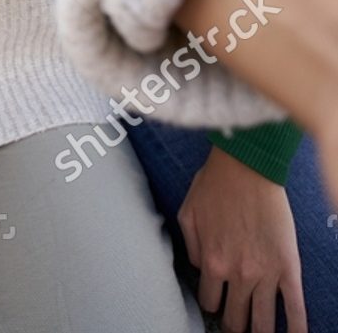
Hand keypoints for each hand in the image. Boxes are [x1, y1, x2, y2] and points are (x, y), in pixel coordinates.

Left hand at [179, 147, 305, 332]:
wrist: (245, 167)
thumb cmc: (213, 185)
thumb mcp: (187, 214)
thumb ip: (190, 247)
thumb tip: (197, 268)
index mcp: (211, 261)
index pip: (209, 301)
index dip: (211, 303)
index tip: (216, 302)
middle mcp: (237, 274)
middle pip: (236, 319)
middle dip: (234, 325)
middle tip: (236, 325)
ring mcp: (265, 274)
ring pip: (263, 321)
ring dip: (260, 331)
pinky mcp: (288, 267)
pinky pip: (295, 307)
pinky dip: (297, 327)